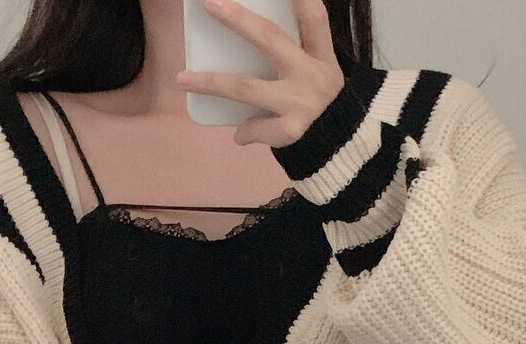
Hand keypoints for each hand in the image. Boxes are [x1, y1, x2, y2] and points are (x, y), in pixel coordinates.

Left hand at [175, 0, 345, 147]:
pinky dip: (245, 131)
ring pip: (246, 87)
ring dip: (211, 83)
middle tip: (209, 4)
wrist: (341, 148)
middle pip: (270, 39)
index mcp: (321, 55)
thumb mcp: (318, 72)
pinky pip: (255, 126)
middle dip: (237, 20)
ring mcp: (300, 102)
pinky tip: (240, 134)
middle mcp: (312, 73)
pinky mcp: (290, 129)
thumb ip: (296, 54)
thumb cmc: (322, 104)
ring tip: (183, 79)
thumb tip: (247, 33)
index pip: (313, 18)